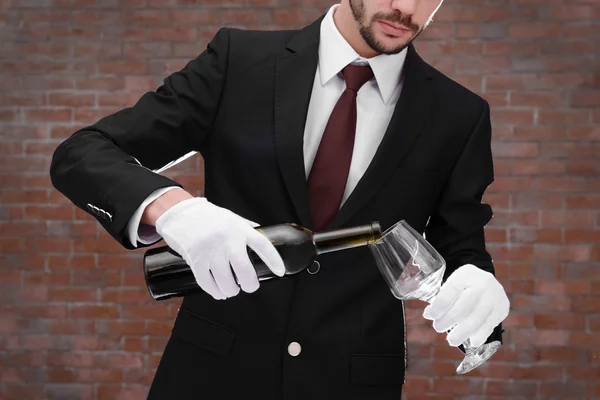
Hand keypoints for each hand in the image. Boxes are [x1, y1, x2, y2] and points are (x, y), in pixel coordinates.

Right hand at [155, 197, 284, 299]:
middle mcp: (227, 240)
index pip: (263, 246)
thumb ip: (247, 228)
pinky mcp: (195, 261)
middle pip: (244, 271)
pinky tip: (218, 292)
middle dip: (249, 285)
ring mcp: (210, 251)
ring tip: (232, 289)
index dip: (274, 260)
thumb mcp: (231, 218)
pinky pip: (207, 283)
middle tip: (249, 286)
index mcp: (239, 229)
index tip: (280, 272)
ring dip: (231, 290)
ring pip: (226, 282)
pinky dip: (215, 292)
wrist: (180, 214)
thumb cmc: (207, 216)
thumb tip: (263, 236)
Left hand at [423, 264, 508, 347]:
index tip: (429, 315)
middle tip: (438, 327)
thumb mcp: (452, 283)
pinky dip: (479, 336)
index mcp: (466, 273)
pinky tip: (471, 342)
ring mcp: (495, 295)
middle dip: (449, 319)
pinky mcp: (502, 308)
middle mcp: (483, 282)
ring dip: (462, 332)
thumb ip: (441, 297)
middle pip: (465, 305)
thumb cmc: (463, 286)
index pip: (451, 289)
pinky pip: (489, 325)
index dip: (439, 305)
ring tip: (452, 340)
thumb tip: (429, 314)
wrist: (485, 282)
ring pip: (477, 318)